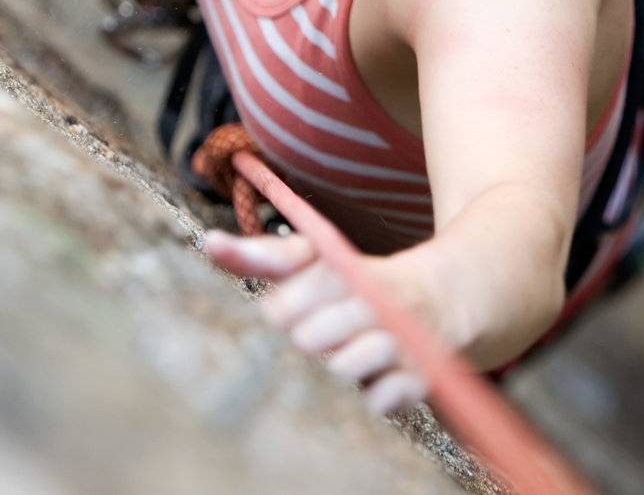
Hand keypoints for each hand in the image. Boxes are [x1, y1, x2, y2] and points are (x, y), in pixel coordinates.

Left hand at [202, 229, 429, 415]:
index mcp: (346, 272)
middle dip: (301, 345)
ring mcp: (399, 341)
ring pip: (355, 363)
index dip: (282, 311)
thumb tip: (208, 242)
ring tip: (318, 375)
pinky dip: (370, 400)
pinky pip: (390, 396)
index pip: (308, 290)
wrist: (436, 297)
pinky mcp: (418, 376)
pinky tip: (353, 399)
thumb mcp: (312, 261)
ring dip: (332, 372)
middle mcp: (375, 304)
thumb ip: (261, 256)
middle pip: (322, 332)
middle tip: (289, 356)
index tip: (267, 322)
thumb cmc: (351, 284)